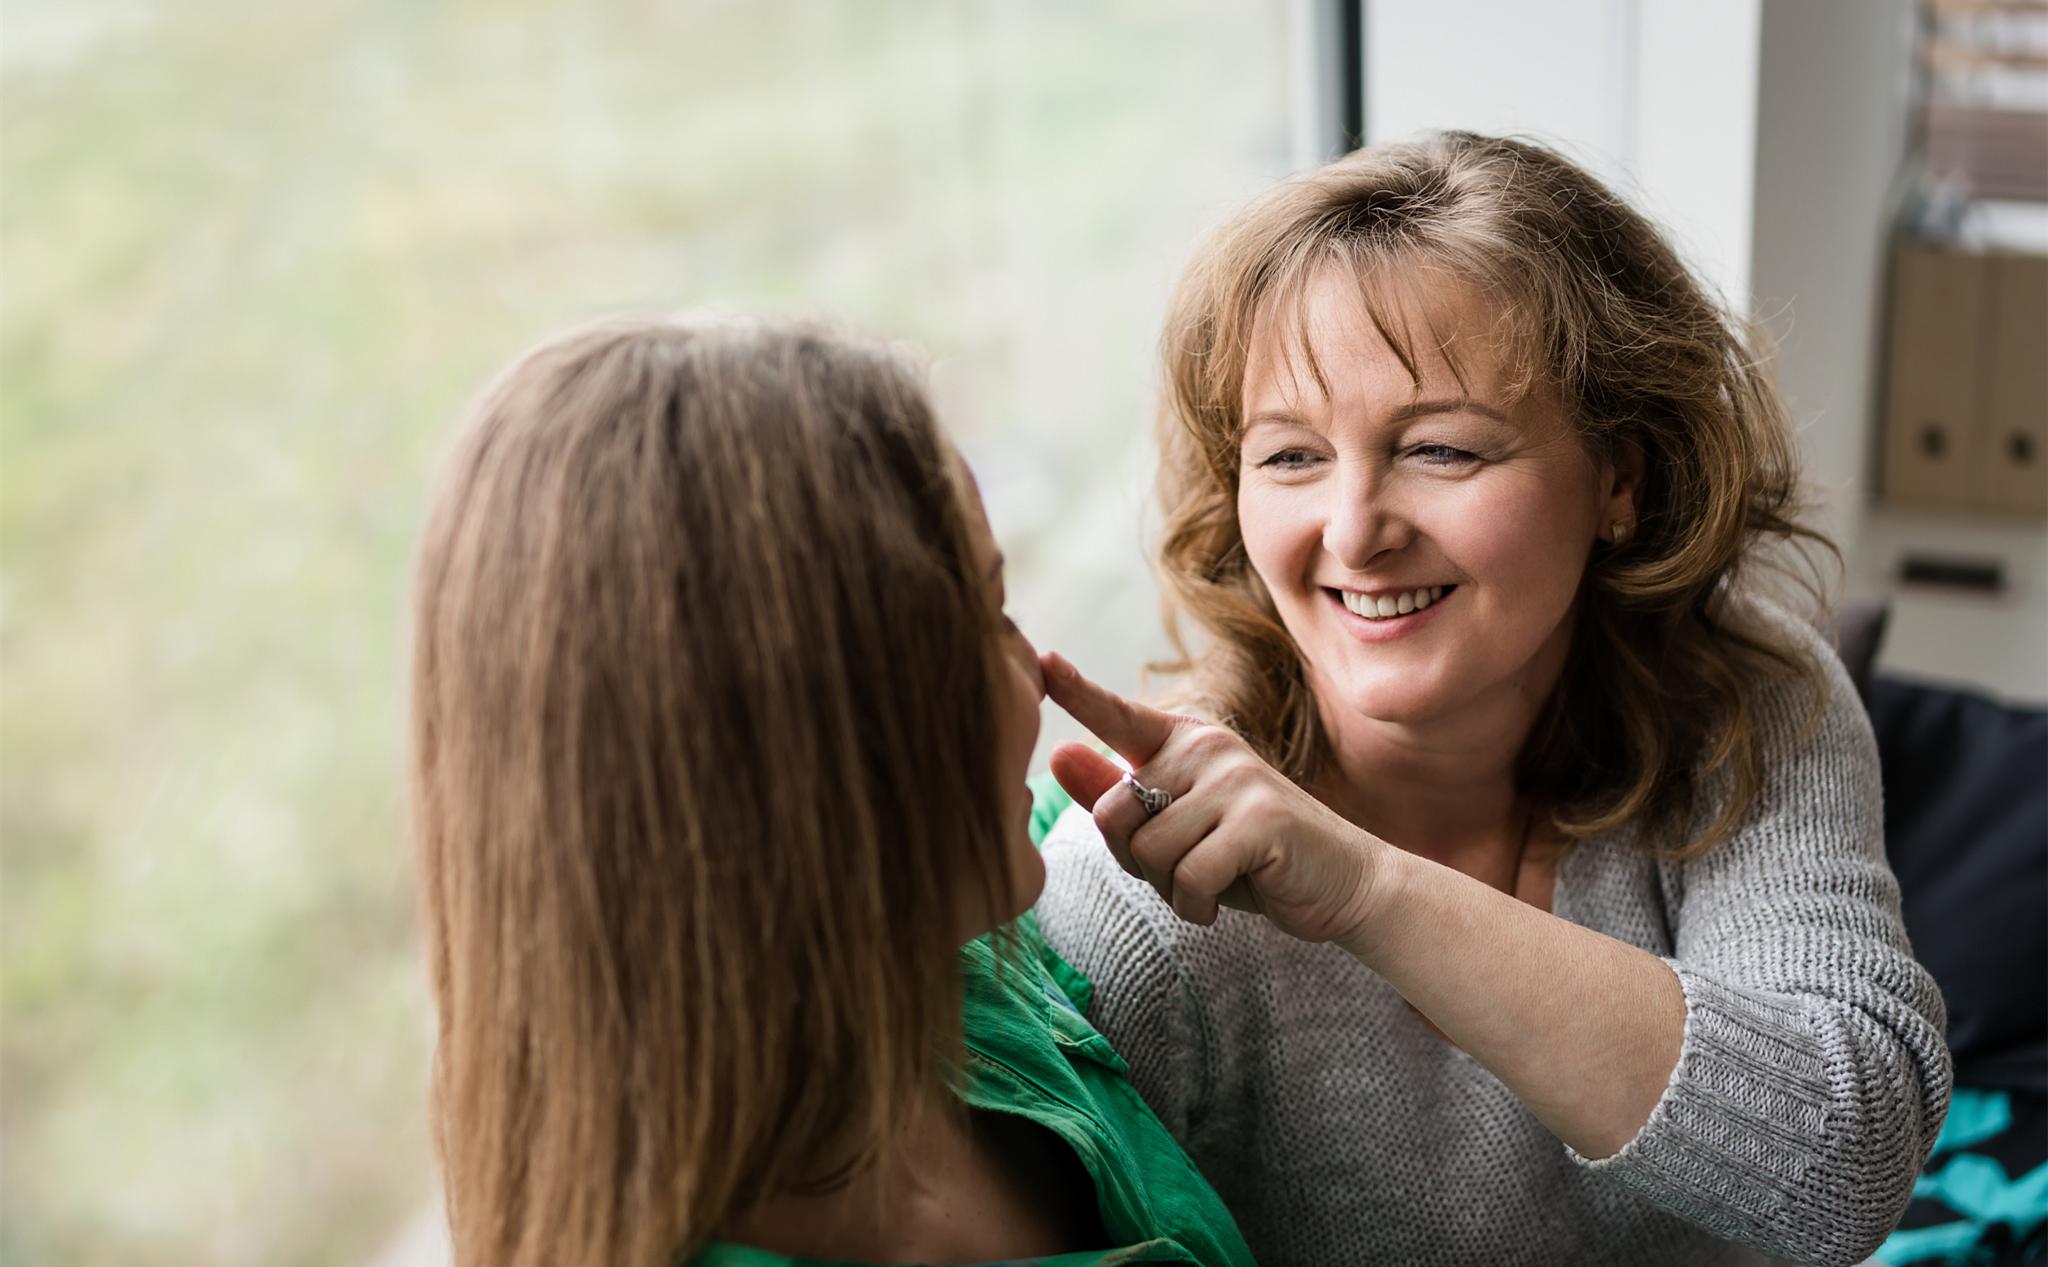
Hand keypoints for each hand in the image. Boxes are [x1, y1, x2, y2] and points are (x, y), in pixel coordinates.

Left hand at [1040, 651, 1387, 944]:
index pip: (1118, 715)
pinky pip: (1189, 877)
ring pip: (1149, 853)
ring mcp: (1236, 780)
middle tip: (1185, 868)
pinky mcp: (1259, 821)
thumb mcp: (1176, 825)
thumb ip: (1117, 792)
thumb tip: (1057, 753)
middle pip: (1115, 815)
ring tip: (1214, 880)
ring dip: (1171, 889)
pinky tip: (1225, 898)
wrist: (1341, 882)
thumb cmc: (1248, 856)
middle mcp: (1207, 748)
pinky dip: (1198, 905)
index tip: (1038, 658)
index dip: (1075, 691)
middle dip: (1136, 862)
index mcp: (1183, 741)